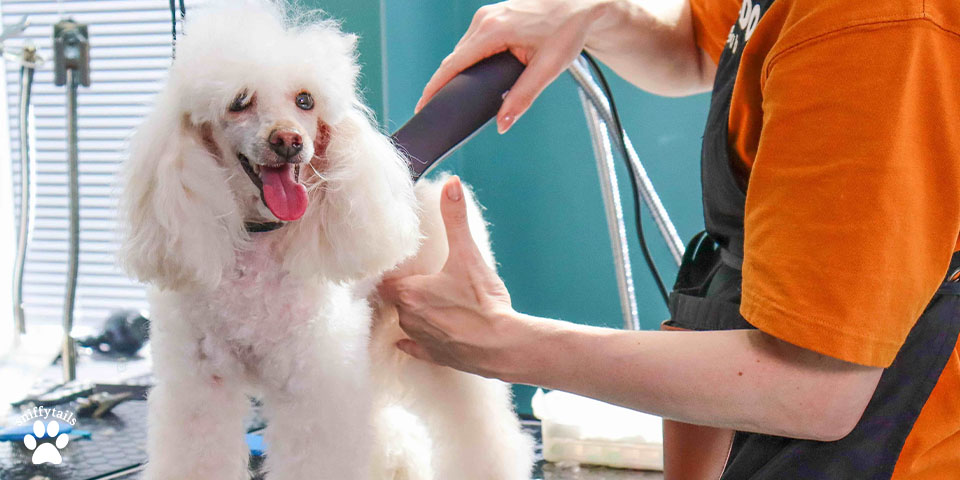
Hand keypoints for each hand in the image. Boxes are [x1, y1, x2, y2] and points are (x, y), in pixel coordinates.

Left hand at [378, 176, 531, 379]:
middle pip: (396, 300)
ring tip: (430, 303)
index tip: (401, 267)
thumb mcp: (469, 255)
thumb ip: (456, 219)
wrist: (504, 345)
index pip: (386, 280)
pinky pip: (415, 348)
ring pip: (406, 323)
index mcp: (409, 293)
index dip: (394, 273)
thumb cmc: (483, 302)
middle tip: (420, 280)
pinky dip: (413, 343)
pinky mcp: (435, 357)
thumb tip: (451, 184)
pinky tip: (409, 341)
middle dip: (406, 291)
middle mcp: (409, 318)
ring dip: (414, 313)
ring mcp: (422, 340)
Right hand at [416, 0, 609, 133]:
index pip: (452, 64)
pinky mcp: (493, 16)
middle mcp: (484, 20)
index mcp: (493, 31)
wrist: (580, 2)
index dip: (434, 87)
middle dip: (446, 84)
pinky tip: (476, 76)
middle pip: (454, 59)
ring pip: (463, 50)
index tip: (423, 106)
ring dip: (460, 72)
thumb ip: (523, 97)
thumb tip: (503, 123)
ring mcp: (487, 16)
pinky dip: (470, 60)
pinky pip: (473, 42)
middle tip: (440, 110)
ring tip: (458, 97)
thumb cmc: (568, 30)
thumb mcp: (548, 68)